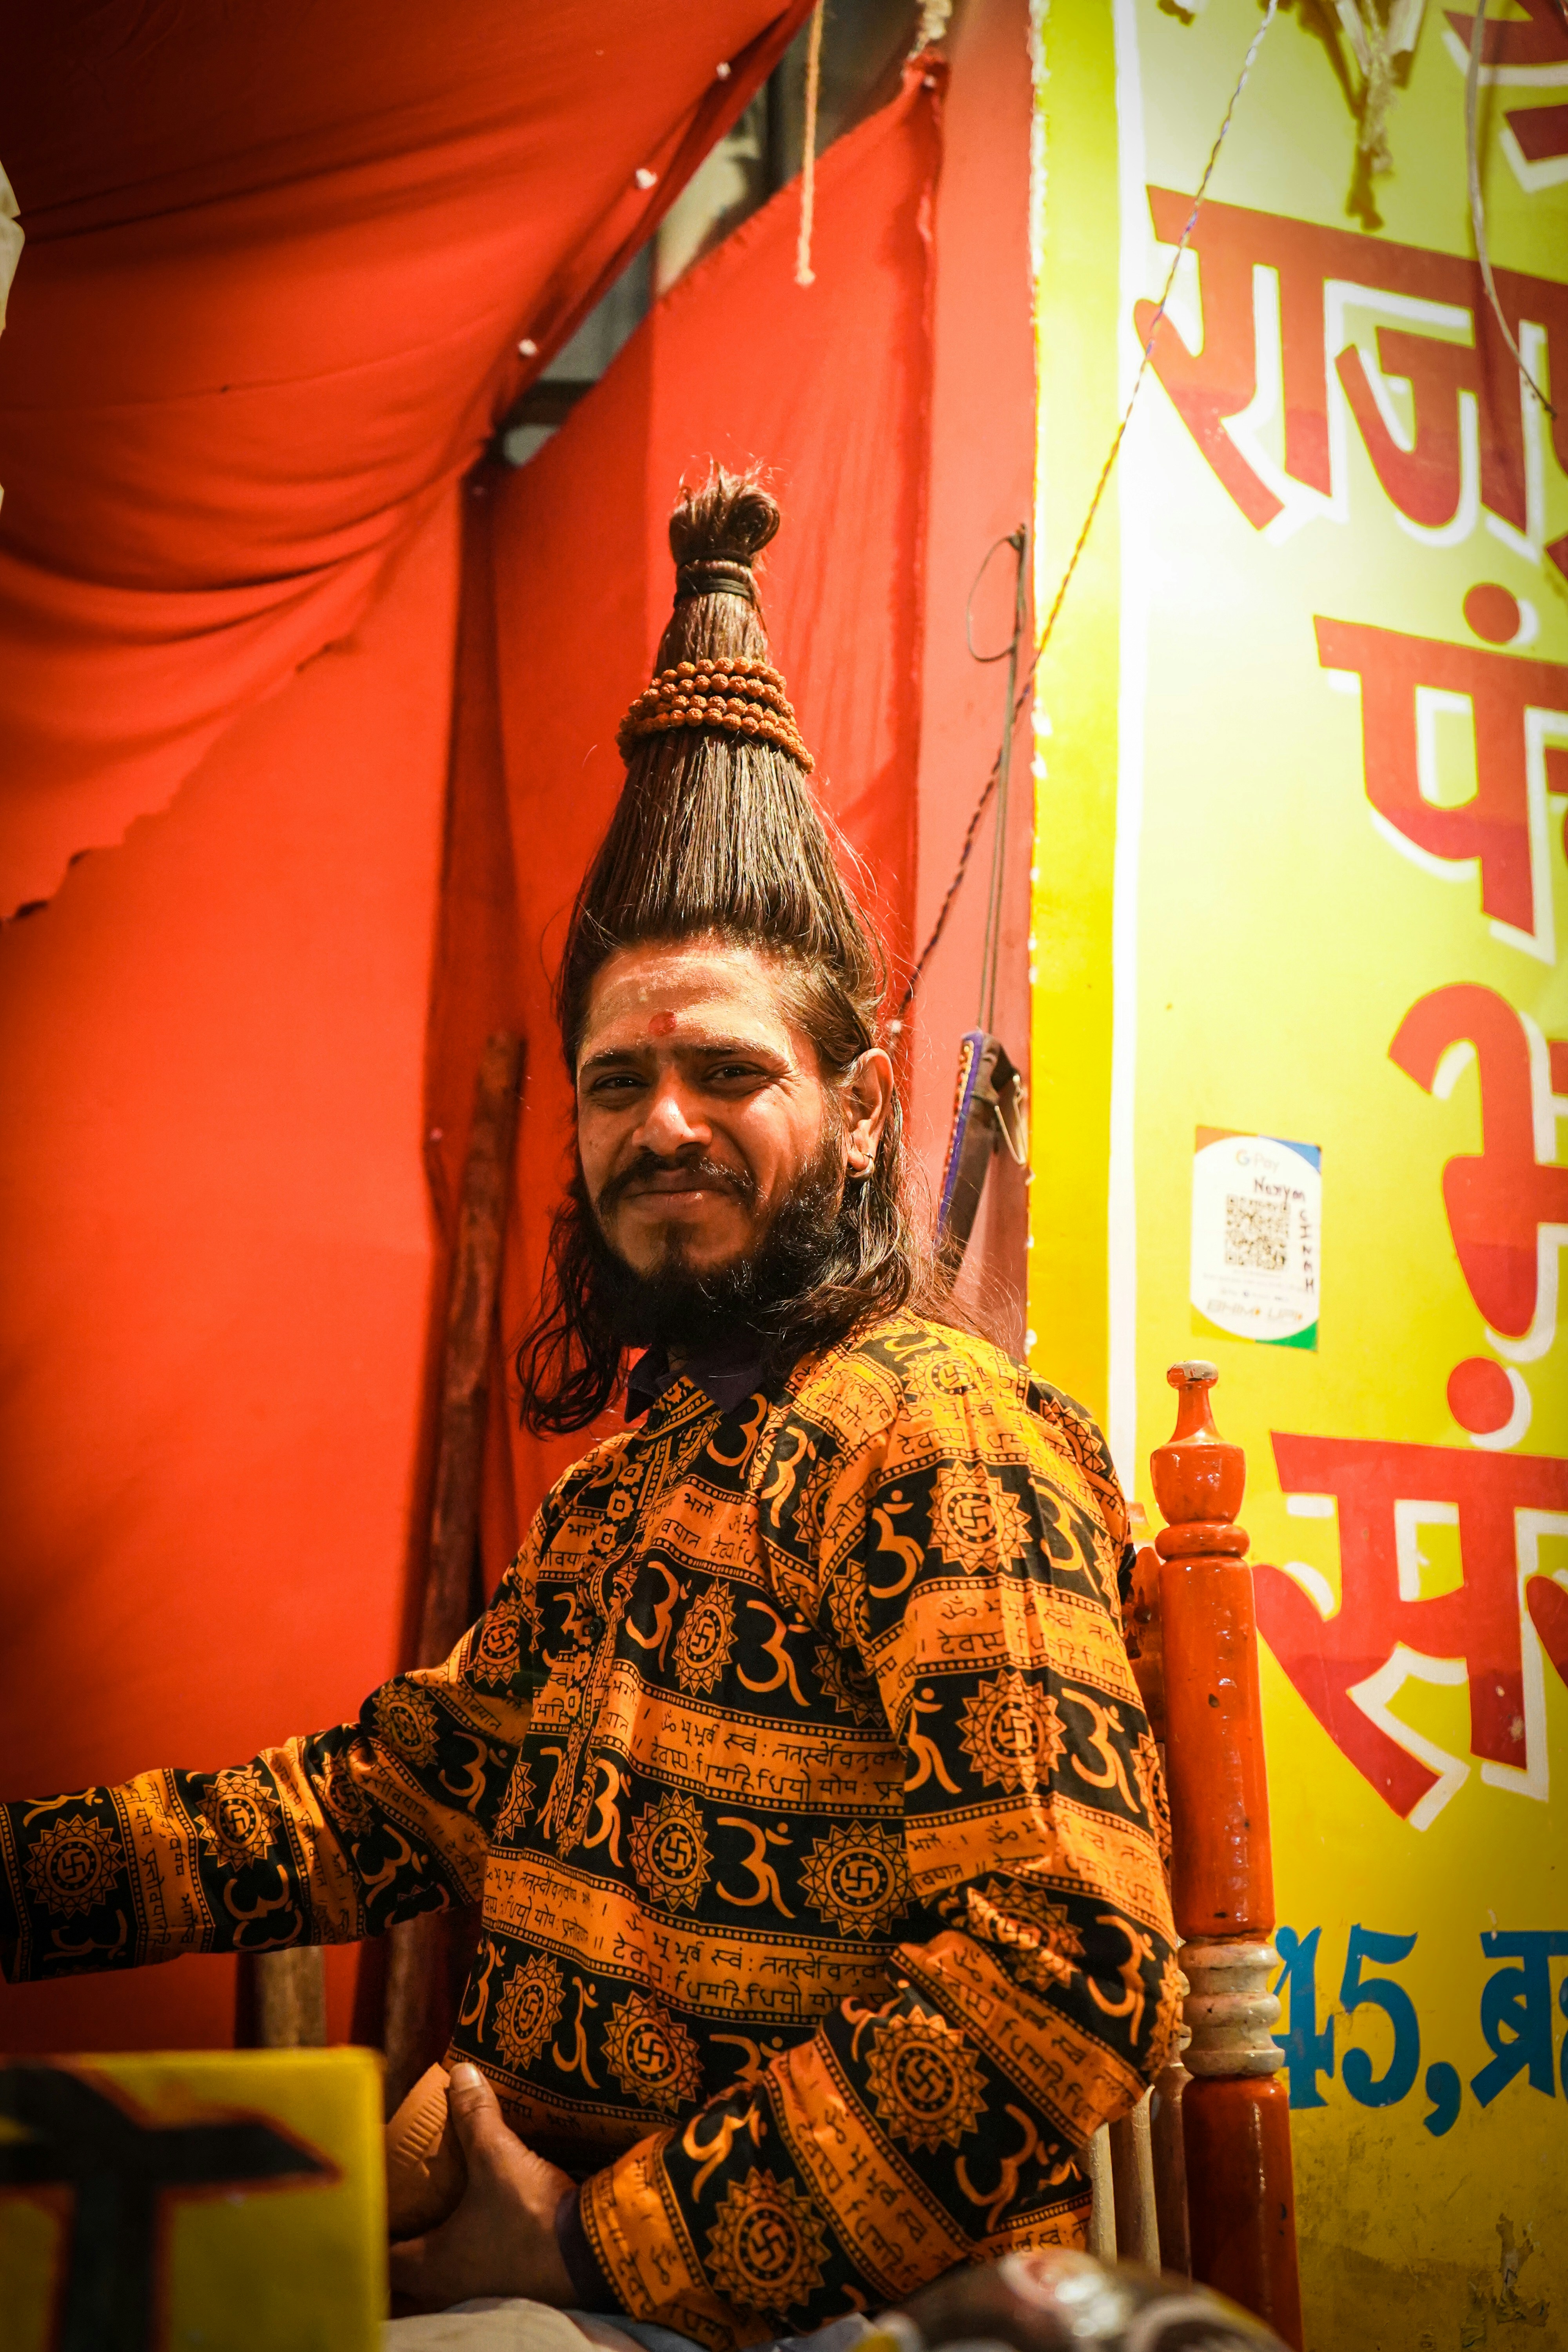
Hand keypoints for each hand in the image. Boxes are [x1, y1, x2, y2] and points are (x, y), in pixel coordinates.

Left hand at [388, 2062, 577, 2312]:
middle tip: (404, 2206)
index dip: (373, 2230)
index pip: (383, 2256)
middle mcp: (450, 2285)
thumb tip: (460, 2073)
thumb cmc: (529, 2216)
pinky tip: (482, 2220)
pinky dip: (472, 2247)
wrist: (592, 2251)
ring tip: (442, 2210)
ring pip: (444, 2273)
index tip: (371, 2205)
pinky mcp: (511, 2284)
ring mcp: (481, 2291)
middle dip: (404, 2241)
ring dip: (439, 2246)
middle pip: (409, 2272)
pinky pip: (477, 2269)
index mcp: (431, 2263)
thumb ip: (475, 2117)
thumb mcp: (498, 2157)